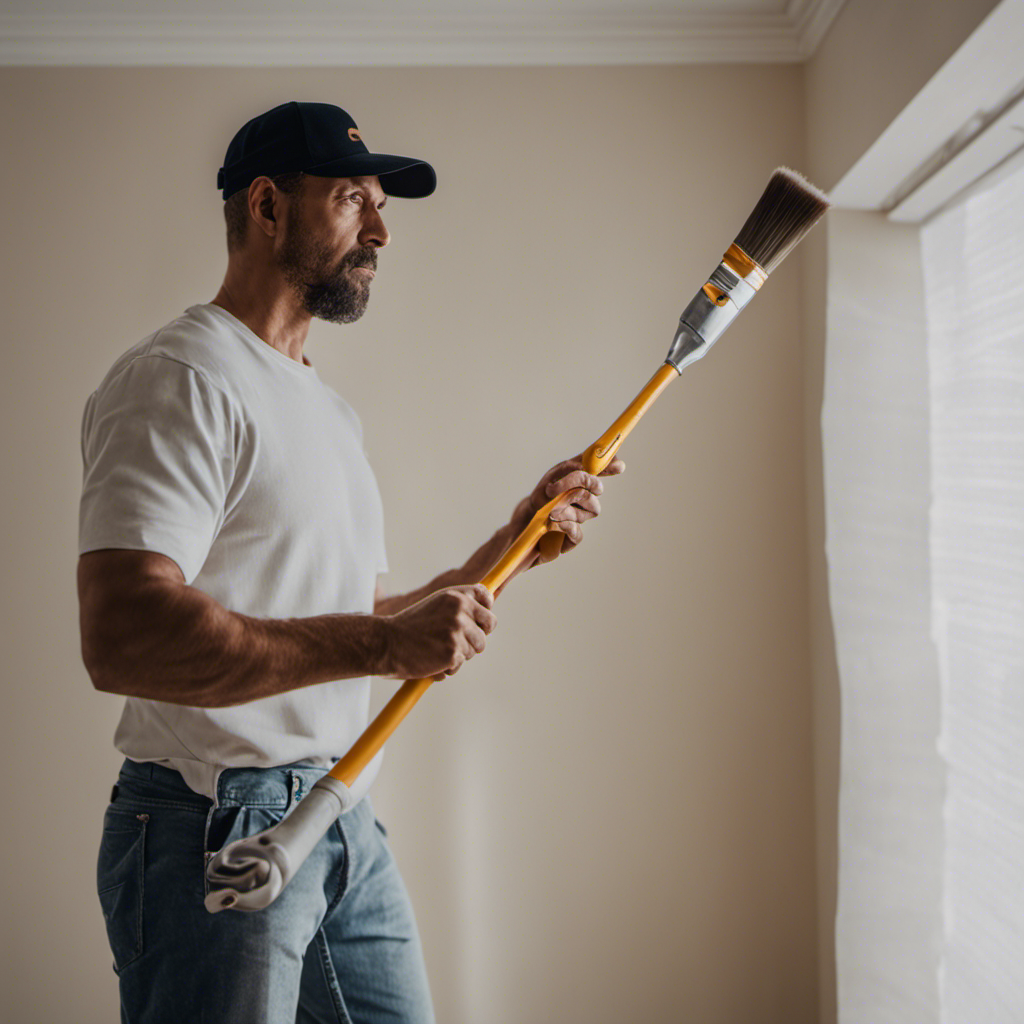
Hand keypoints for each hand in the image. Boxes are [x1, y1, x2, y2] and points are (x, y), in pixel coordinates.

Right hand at [380, 584, 496, 681]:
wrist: (385, 643)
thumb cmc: (410, 626)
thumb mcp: (435, 604)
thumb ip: (458, 603)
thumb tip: (490, 601)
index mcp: (456, 595)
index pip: (487, 598)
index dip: (484, 611)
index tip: (477, 620)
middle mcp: (460, 610)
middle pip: (490, 625)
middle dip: (477, 635)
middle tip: (455, 640)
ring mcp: (458, 631)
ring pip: (477, 648)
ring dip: (461, 653)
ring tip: (437, 649)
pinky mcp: (453, 652)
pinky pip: (461, 664)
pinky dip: (448, 667)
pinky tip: (431, 660)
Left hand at [510, 453, 625, 565]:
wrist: (528, 517)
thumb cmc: (543, 495)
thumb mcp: (553, 476)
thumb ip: (569, 468)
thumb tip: (583, 466)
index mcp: (583, 482)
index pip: (602, 471)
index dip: (610, 467)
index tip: (618, 465)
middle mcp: (587, 499)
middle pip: (597, 488)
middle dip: (577, 483)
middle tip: (554, 488)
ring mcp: (582, 518)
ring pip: (589, 509)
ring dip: (565, 506)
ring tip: (549, 508)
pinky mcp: (573, 537)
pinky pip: (577, 532)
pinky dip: (566, 525)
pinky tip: (554, 522)